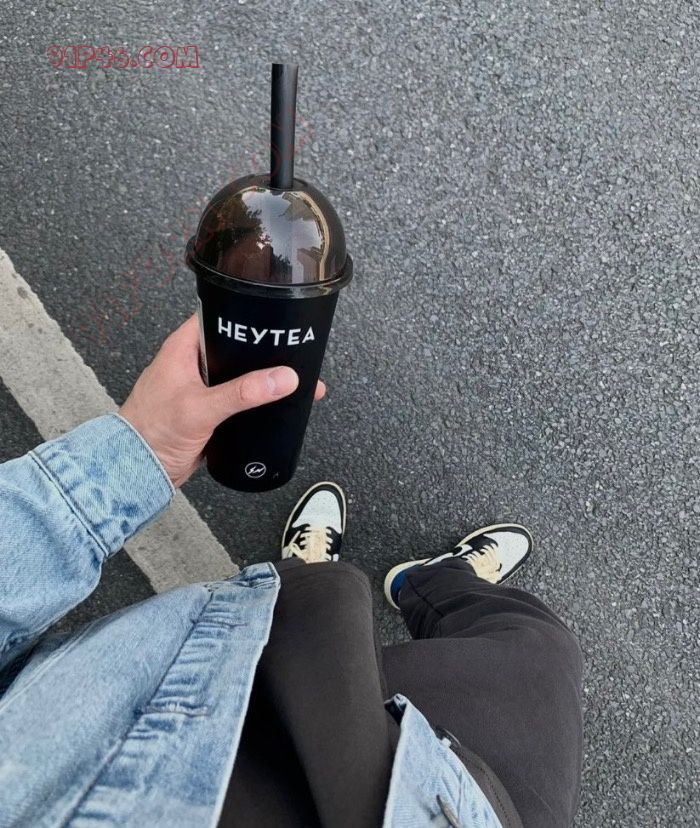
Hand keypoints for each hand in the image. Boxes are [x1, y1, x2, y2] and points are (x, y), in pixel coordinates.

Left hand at [119, 314, 325, 486]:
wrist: (139, 469)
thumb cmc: (151, 433)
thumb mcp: (201, 408)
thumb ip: (242, 392)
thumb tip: (281, 378)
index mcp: (183, 348)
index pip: (219, 317)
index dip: (246, 316)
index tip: (275, 320)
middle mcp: (192, 363)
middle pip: (235, 347)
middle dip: (263, 351)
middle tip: (293, 352)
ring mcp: (201, 387)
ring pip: (238, 374)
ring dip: (260, 378)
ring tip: (290, 378)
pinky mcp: (208, 409)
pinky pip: (237, 398)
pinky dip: (254, 400)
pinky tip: (272, 403)